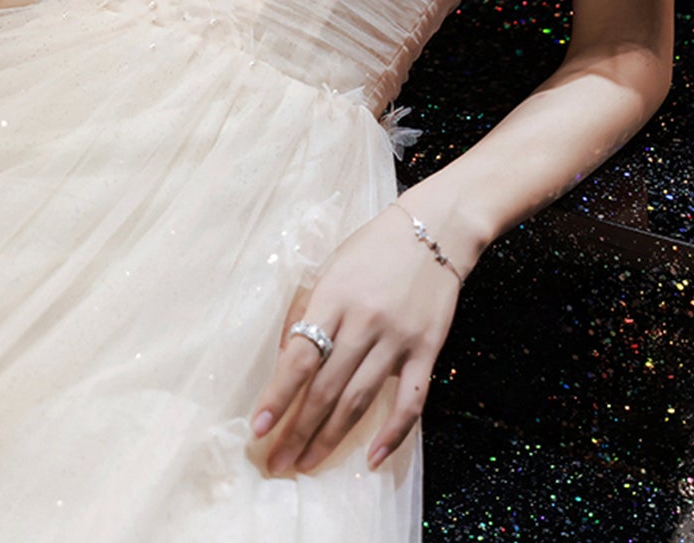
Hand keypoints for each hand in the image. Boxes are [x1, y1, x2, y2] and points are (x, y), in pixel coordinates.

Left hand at [250, 204, 460, 475]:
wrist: (435, 230)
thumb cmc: (373, 248)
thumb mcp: (331, 267)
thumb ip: (307, 310)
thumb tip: (285, 360)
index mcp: (333, 297)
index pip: (299, 357)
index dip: (277, 396)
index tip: (258, 429)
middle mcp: (364, 321)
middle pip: (326, 388)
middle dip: (297, 430)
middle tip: (276, 463)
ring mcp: (397, 339)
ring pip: (359, 401)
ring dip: (330, 438)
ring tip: (306, 464)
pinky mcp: (427, 350)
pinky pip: (411, 402)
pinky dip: (393, 434)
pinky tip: (373, 458)